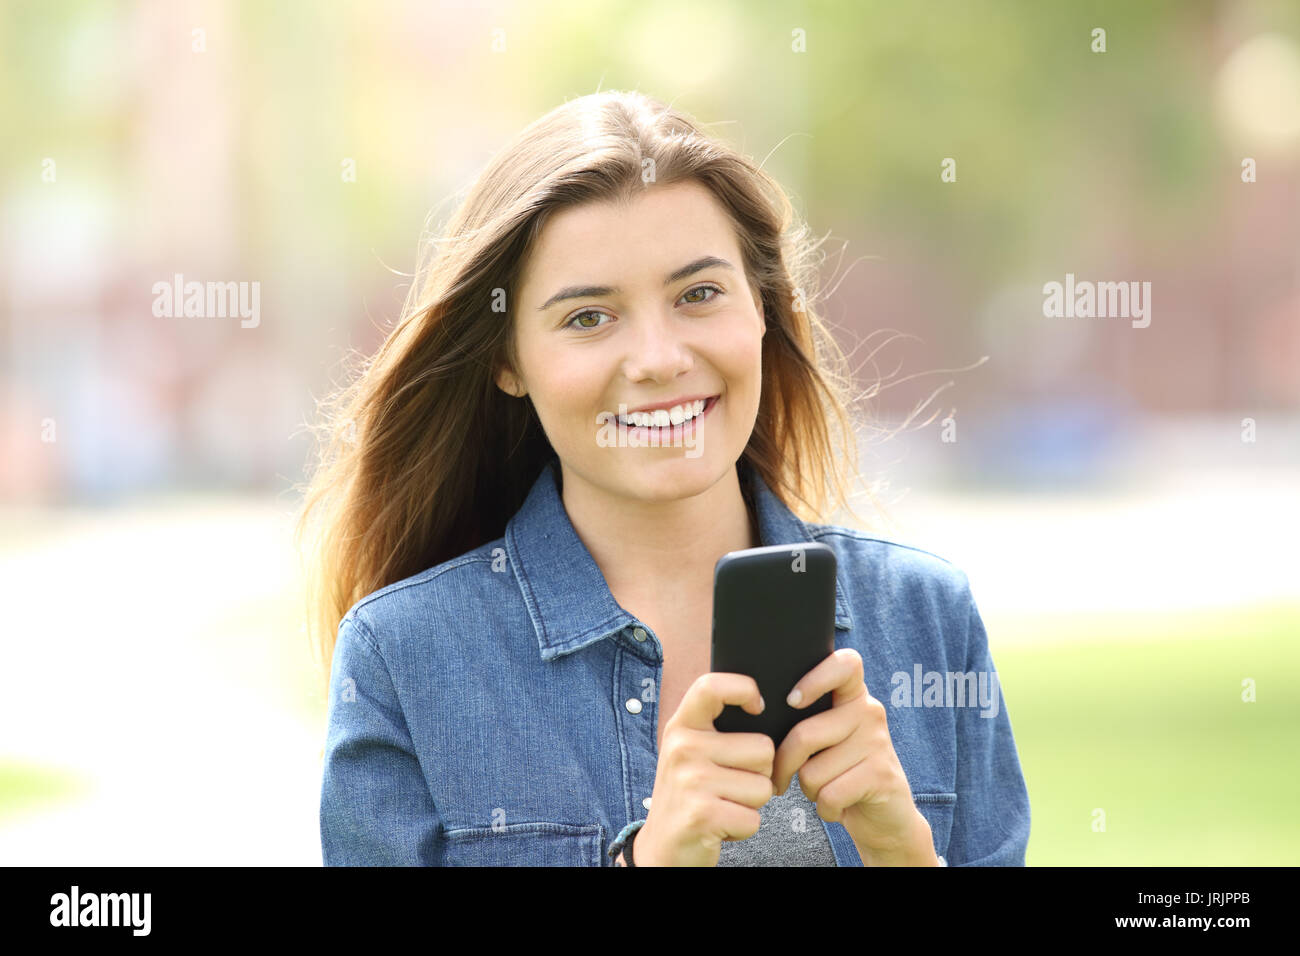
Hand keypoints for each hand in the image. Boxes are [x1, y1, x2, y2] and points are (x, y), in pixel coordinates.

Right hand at [636, 672, 775, 865]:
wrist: (662, 848)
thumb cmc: (690, 795)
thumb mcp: (692, 752)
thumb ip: (719, 729)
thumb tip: (766, 709)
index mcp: (682, 726)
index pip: (713, 686)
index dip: (744, 689)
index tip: (756, 707)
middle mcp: (683, 747)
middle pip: (763, 749)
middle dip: (759, 774)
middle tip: (728, 786)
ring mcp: (690, 780)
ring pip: (763, 787)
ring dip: (751, 804)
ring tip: (722, 804)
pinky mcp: (701, 814)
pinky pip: (754, 818)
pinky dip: (744, 828)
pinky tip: (720, 825)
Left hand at [771, 647, 938, 865]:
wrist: (885, 816)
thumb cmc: (839, 772)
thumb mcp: (825, 738)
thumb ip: (804, 719)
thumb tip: (756, 710)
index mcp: (853, 695)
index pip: (845, 663)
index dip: (815, 677)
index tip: (791, 701)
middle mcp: (870, 712)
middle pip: (805, 734)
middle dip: (783, 765)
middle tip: (781, 778)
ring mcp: (878, 743)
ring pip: (813, 771)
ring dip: (808, 790)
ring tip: (824, 789)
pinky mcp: (882, 776)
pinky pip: (830, 794)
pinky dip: (825, 809)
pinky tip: (837, 807)